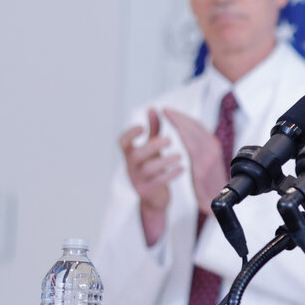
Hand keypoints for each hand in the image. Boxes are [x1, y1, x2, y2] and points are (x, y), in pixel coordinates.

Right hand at [118, 109, 181, 244]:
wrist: (153, 197)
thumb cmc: (152, 165)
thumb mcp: (151, 146)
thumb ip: (152, 129)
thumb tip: (152, 108)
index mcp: (130, 153)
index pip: (122, 142)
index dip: (130, 134)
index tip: (142, 127)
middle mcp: (131, 166)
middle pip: (137, 154)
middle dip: (153, 145)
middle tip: (170, 139)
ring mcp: (137, 179)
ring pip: (149, 168)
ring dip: (166, 160)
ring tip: (180, 156)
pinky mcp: (147, 190)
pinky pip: (158, 182)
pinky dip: (171, 174)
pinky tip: (182, 168)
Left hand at [161, 107, 225, 215]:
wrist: (219, 204)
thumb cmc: (212, 187)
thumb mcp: (206, 166)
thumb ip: (200, 154)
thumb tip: (194, 144)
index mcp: (213, 148)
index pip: (197, 128)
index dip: (184, 119)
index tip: (171, 113)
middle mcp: (212, 149)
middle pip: (195, 127)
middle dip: (180, 116)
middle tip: (166, 110)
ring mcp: (209, 156)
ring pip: (193, 131)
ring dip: (180, 120)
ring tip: (167, 114)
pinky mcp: (203, 165)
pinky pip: (192, 143)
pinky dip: (184, 132)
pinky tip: (175, 126)